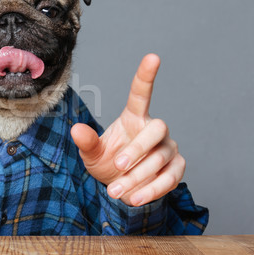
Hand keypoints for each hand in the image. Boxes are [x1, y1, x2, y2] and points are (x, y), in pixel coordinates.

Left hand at [70, 54, 184, 206]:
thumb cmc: (107, 162)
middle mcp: (154, 129)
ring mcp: (168, 148)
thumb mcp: (92, 154)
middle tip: (116, 165)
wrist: (121, 187)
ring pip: (161, 159)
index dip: (146, 76)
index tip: (153, 56)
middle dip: (137, 149)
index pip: (141, 93)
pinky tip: (134, 198)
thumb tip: (76, 129)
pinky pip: (170, 178)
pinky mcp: (177, 168)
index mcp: (133, 118)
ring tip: (116, 191)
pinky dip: (152, 190)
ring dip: (138, 177)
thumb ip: (86, 142)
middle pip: (157, 129)